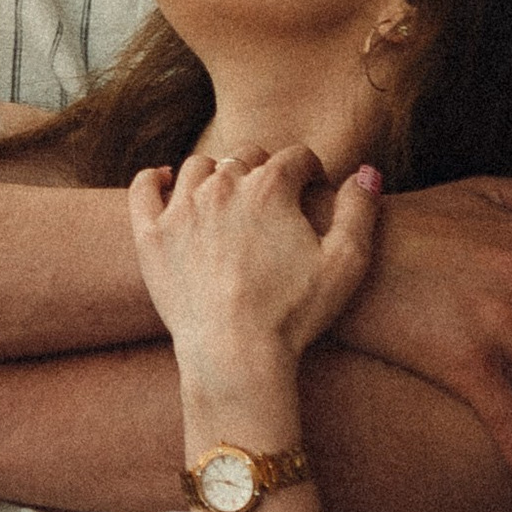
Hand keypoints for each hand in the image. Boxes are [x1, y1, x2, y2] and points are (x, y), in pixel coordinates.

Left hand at [128, 148, 381, 412]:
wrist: (234, 353)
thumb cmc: (294, 313)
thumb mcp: (346, 263)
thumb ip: (359, 210)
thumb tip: (367, 172)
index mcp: (271, 187)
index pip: (295, 158)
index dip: (310, 172)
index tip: (313, 189)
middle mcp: (222, 186)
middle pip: (245, 157)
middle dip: (264, 171)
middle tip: (272, 201)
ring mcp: (181, 208)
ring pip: (198, 168)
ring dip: (216, 174)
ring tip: (227, 198)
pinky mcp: (150, 235)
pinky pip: (144, 188)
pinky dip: (154, 180)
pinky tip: (165, 182)